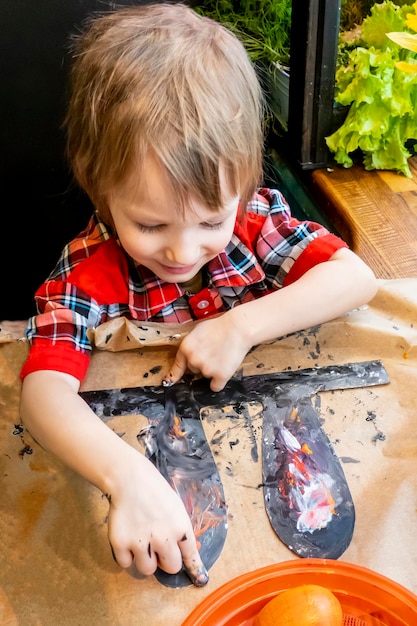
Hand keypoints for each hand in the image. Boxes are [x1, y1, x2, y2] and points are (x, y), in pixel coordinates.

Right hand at [107, 455, 208, 585]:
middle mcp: (163, 538)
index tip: (199, 579)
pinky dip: (126, 555)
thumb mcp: (177, 508)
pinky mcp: (121, 544)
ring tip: (141, 541)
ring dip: (146, 559)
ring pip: (148, 570)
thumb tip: (187, 553)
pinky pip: (126, 564)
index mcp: (180, 528)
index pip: (191, 556)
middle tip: (158, 547)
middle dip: (166, 560)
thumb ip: (181, 531)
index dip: (195, 568)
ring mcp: (141, 543)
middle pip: (171, 567)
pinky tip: (128, 537)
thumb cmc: (156, 491)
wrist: (130, 480)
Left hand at [164, 311, 250, 390]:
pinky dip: (220, 381)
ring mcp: (206, 369)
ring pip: (207, 376)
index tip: (170, 382)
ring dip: (213, 370)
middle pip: (194, 370)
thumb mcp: (198, 330)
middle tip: (214, 352)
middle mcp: (193, 360)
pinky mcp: (220, 376)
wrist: (238, 328)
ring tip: (223, 356)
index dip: (174, 375)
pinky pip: (216, 386)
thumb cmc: (220, 326)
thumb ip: (191, 344)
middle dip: (202, 364)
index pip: (177, 366)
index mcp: (185, 348)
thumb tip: (189, 353)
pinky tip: (226, 369)